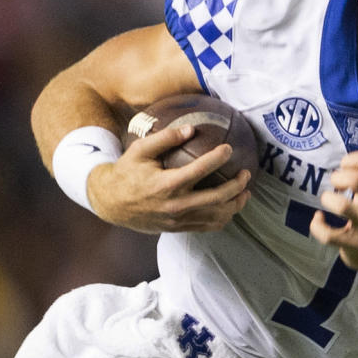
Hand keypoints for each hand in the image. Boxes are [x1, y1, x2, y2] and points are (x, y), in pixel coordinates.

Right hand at [88, 123, 251, 232]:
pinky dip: (223, 218)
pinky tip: (230, 207)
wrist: (111, 203)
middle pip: (216, 199)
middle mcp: (175, 205)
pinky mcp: (178, 228)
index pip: (200, 171)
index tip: (229, 148)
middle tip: (246, 174)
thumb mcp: (140, 150)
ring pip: (215, 216)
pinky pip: (207, 227)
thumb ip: (165, 138)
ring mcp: (178, 220)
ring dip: (235, 205)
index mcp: (166, 184)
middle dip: (236, 186)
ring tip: (245, 192)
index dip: (218, 158)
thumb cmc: (126, 172)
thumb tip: (191, 129)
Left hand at [309, 133, 357, 291]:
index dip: (350, 160)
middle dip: (339, 178)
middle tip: (335, 184)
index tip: (344, 168)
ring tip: (327, 201)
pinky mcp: (355, 246)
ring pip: (345, 208)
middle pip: (357, 181)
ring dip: (329, 200)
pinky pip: (330, 235)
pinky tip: (318, 220)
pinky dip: (317, 226)